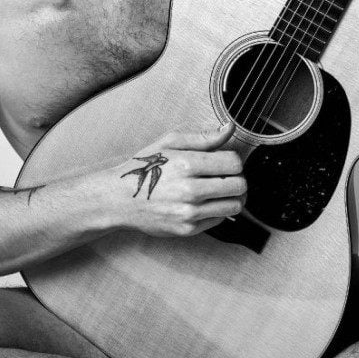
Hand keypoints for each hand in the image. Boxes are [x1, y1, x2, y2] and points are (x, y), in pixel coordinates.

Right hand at [110, 121, 246, 237]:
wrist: (120, 198)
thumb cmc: (144, 167)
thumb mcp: (169, 142)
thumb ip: (203, 137)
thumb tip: (229, 128)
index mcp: (186, 164)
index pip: (234, 163)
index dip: (234, 159)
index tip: (226, 160)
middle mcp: (190, 190)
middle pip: (239, 185)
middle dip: (237, 177)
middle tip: (226, 175)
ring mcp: (189, 212)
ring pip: (235, 205)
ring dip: (233, 195)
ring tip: (221, 189)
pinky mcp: (188, 229)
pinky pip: (220, 219)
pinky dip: (219, 209)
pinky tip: (207, 201)